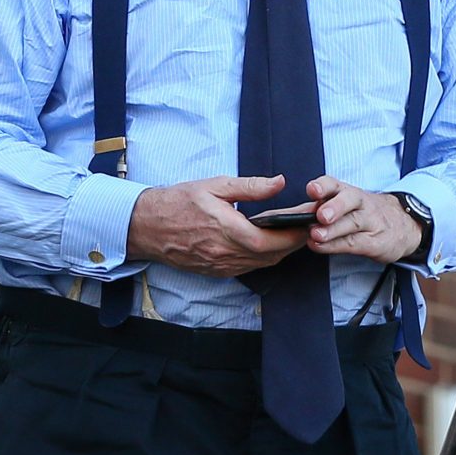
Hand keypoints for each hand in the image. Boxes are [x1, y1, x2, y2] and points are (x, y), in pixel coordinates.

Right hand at [127, 175, 309, 276]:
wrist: (147, 227)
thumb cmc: (178, 202)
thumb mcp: (214, 185)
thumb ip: (249, 186)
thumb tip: (279, 182)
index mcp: (226, 231)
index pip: (270, 242)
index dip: (293, 236)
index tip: (308, 224)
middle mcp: (225, 254)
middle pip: (270, 257)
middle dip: (292, 244)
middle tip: (307, 228)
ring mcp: (220, 266)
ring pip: (261, 265)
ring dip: (279, 252)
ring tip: (292, 234)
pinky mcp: (216, 272)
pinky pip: (247, 268)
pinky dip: (263, 258)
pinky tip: (268, 244)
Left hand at [306, 176, 422, 263]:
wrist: (404, 226)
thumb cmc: (365, 213)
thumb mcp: (348, 204)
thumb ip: (324, 206)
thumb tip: (295, 215)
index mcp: (349, 192)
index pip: (336, 184)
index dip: (324, 186)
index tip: (312, 189)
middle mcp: (360, 204)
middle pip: (349, 200)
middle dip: (333, 206)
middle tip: (319, 215)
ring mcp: (370, 222)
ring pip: (352, 223)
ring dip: (332, 230)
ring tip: (315, 235)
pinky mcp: (375, 242)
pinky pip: (354, 243)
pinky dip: (336, 246)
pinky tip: (321, 247)